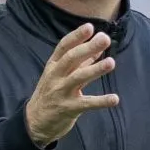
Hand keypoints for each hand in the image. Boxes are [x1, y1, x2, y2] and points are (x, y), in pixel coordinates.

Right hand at [25, 23, 119, 146]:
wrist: (35, 122)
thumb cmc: (51, 94)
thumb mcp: (61, 75)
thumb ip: (80, 62)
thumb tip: (98, 48)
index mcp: (53, 66)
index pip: (64, 47)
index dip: (76, 36)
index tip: (90, 27)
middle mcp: (56, 77)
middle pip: (71, 59)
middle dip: (88, 48)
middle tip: (105, 39)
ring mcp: (61, 92)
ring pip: (78, 78)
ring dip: (95, 69)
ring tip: (111, 62)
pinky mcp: (68, 109)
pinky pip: (87, 104)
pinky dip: (101, 101)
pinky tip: (115, 99)